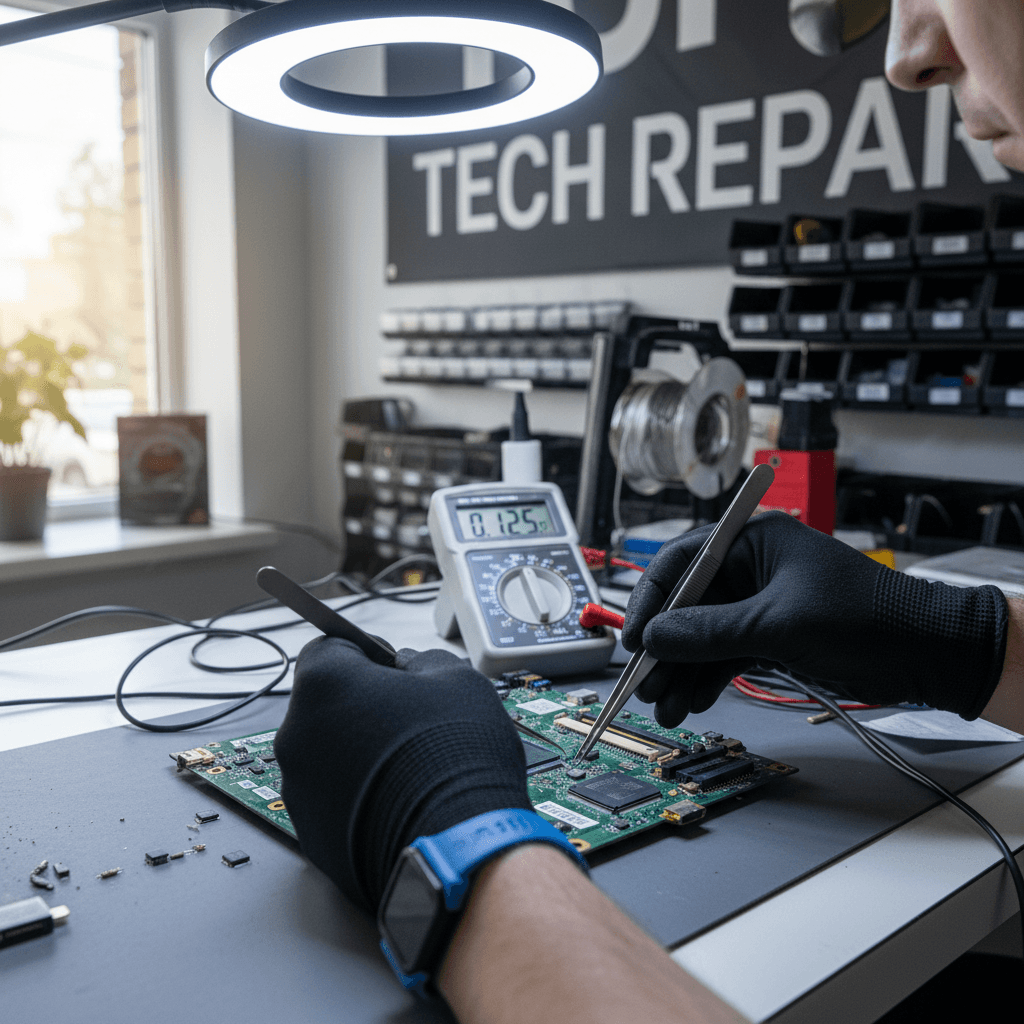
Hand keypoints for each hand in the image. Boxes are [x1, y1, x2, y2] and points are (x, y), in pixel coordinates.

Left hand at [274, 640, 531, 911]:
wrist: (459, 845)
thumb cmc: (455, 758)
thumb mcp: (456, 678)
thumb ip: (422, 661)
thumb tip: (413, 668)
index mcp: (325, 684)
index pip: (328, 647)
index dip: (366, 654)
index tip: (392, 668)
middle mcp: (297, 735)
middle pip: (324, 705)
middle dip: (362, 707)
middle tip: (410, 719)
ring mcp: (299, 791)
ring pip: (326, 756)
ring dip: (358, 754)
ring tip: (411, 767)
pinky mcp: (313, 837)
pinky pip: (332, 802)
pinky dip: (359, 798)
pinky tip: (401, 801)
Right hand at [621, 511, 1008, 726]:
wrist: (927, 651)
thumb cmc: (868, 617)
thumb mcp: (780, 624)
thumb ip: (712, 632)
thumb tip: (656, 637)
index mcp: (751, 539)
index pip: (680, 563)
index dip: (651, 601)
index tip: (635, 640)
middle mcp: (750, 565)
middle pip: (687, 604)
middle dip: (665, 647)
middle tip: (646, 684)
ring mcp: (760, 601)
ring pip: (704, 635)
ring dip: (683, 670)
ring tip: (667, 706)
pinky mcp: (772, 632)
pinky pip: (726, 653)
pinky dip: (709, 677)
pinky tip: (696, 700)